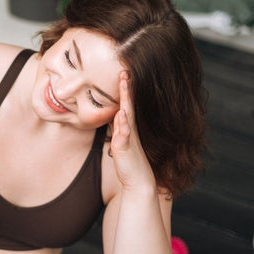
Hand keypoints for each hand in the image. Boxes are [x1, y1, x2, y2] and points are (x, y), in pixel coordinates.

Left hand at [109, 72, 155, 194]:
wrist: (138, 181)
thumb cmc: (129, 162)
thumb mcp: (121, 142)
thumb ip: (118, 130)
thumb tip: (115, 118)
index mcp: (128, 127)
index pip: (126, 105)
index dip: (125, 90)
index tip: (123, 74)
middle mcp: (130, 130)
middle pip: (128, 105)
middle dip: (126, 89)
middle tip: (125, 72)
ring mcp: (129, 138)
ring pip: (127, 115)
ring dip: (126, 100)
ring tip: (124, 84)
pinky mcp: (125, 148)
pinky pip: (124, 134)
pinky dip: (123, 123)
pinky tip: (121, 113)